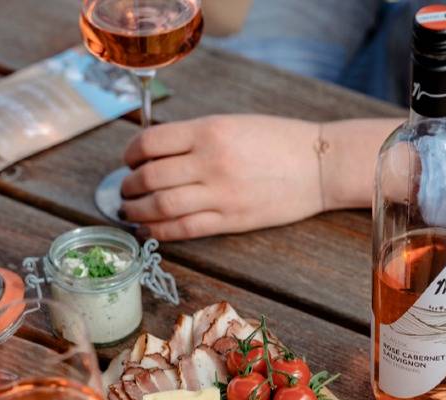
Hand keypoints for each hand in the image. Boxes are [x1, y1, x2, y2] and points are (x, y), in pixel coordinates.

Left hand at [120, 114, 322, 240]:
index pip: (150, 143)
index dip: (130, 154)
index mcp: (209, 131)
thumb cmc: (278, 140)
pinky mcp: (230, 220)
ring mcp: (220, 194)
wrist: (319, 164)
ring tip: (130, 210)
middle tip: (126, 189)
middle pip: (150, 177)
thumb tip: (154, 153)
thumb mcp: (232, 123)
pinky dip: (158, 231)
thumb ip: (195, 137)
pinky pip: (183, 229)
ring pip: (160, 206)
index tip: (128, 160)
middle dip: (129, 185)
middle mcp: (210, 161)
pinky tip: (148, 229)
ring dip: (136, 210)